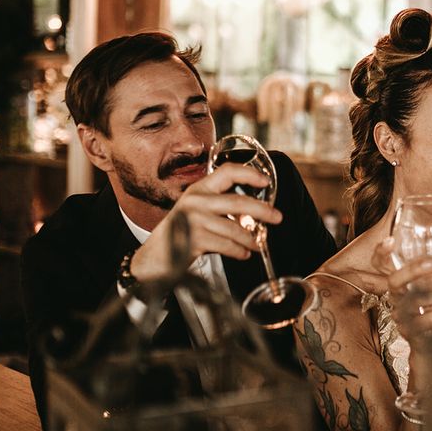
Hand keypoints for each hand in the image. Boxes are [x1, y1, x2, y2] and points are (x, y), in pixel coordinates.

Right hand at [131, 163, 282, 280]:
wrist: (154, 258)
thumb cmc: (181, 234)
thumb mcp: (196, 211)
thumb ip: (218, 206)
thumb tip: (254, 211)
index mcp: (199, 189)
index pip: (227, 172)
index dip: (249, 174)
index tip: (266, 181)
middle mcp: (196, 200)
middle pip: (237, 202)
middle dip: (262, 210)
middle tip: (278, 217)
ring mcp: (193, 220)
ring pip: (234, 228)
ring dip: (250, 239)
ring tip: (258, 245)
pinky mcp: (193, 240)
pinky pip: (226, 245)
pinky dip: (239, 251)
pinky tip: (244, 254)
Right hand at [371, 237, 431, 339]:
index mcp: (399, 278)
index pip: (379, 262)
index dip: (381, 252)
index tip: (390, 240)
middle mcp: (395, 294)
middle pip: (393, 280)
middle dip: (412, 270)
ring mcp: (399, 313)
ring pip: (413, 302)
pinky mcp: (407, 331)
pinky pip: (420, 323)